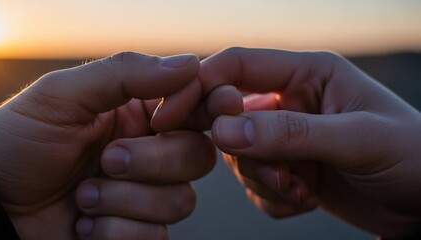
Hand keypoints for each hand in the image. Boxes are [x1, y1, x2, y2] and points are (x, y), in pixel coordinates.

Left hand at [0, 52, 215, 238]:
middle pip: (199, 155)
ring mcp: (147, 194)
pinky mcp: (138, 231)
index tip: (158, 120)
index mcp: (140, 115)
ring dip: (125, 201)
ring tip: (83, 196)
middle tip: (107, 162)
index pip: (198, 105)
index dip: (195, 111)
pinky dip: (116, 231)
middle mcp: (151, 152)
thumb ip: (125, 73)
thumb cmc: (19, 144)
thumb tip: (189, 64)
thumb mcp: (62, 96)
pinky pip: (157, 235)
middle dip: (152, 161)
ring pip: (182, 199)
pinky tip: (84, 225)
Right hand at [197, 47, 420, 237]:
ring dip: (265, 180)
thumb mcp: (357, 139)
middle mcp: (290, 101)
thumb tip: (223, 131)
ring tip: (302, 190)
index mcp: (307, 74)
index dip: (205, 85)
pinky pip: (256, 184)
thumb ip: (291, 133)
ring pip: (240, 156)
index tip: (181, 117)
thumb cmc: (411, 155)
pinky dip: (274, 198)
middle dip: (245, 151)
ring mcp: (286, 137)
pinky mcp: (287, 169)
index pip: (239, 65)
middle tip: (279, 175)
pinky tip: (307, 199)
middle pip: (230, 116)